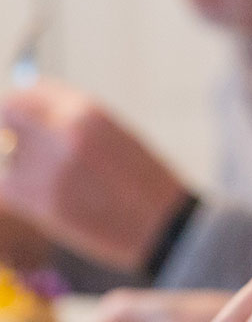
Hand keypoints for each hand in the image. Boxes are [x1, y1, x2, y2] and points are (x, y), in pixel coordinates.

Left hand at [0, 78, 190, 271]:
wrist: (166, 231)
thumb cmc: (146, 187)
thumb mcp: (117, 139)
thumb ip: (74, 124)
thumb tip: (31, 116)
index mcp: (87, 112)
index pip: (30, 90)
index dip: (22, 105)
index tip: (20, 118)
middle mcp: (63, 131)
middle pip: (7, 113)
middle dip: (8, 127)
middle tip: (14, 145)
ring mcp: (48, 165)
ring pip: (5, 154)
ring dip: (15, 165)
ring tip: (49, 185)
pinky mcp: (38, 199)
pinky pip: (5, 187)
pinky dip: (16, 194)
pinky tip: (44, 205)